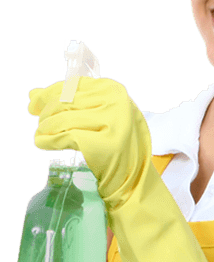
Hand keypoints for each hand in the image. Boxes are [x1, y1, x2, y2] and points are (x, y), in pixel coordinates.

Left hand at [27, 77, 151, 210]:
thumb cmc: (115, 143)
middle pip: (66, 101)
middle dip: (46, 112)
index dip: (48, 94)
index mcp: (113, 90)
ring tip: (41, 134)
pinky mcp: (103, 144)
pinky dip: (49, 140)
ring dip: (46, 127)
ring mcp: (111, 122)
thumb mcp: (98, 115)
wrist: (133, 176)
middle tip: (40, 124)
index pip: (72, 85)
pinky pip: (65, 138)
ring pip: (63, 119)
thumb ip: (68, 102)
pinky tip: (42, 143)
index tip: (34, 105)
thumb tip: (33, 95)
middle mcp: (115, 102)